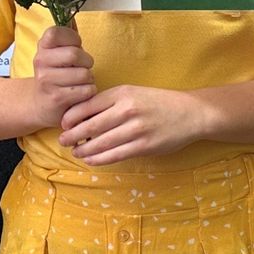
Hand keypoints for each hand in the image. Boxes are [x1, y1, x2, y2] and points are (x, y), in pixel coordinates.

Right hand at [32, 23, 95, 129]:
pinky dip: (89, 92)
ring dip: (89, 80)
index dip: (73, 39)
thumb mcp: (58, 52)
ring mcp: (46, 81)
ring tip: (80, 82)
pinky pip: (86, 91)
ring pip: (84, 74)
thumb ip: (67, 35)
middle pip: (74, 54)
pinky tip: (79, 94)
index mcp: (42, 47)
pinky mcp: (56, 98)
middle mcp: (40, 62)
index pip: (57, 32)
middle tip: (82, 68)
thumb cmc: (57, 74)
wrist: (40, 104)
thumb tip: (71, 11)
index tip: (75, 47)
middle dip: (87, 62)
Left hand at [62, 85, 214, 164]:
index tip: (63, 124)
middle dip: (71, 136)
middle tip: (62, 141)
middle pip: (90, 126)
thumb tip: (82, 116)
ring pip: (100, 143)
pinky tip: (91, 159)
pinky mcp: (144, 146)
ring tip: (76, 152)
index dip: (70, 117)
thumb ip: (110, 102)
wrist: (191, 113)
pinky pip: (115, 155)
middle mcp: (128, 110)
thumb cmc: (159, 103)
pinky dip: (98, 159)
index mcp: (123, 93)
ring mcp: (136, 129)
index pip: (87, 106)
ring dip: (83, 150)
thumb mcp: (134, 93)